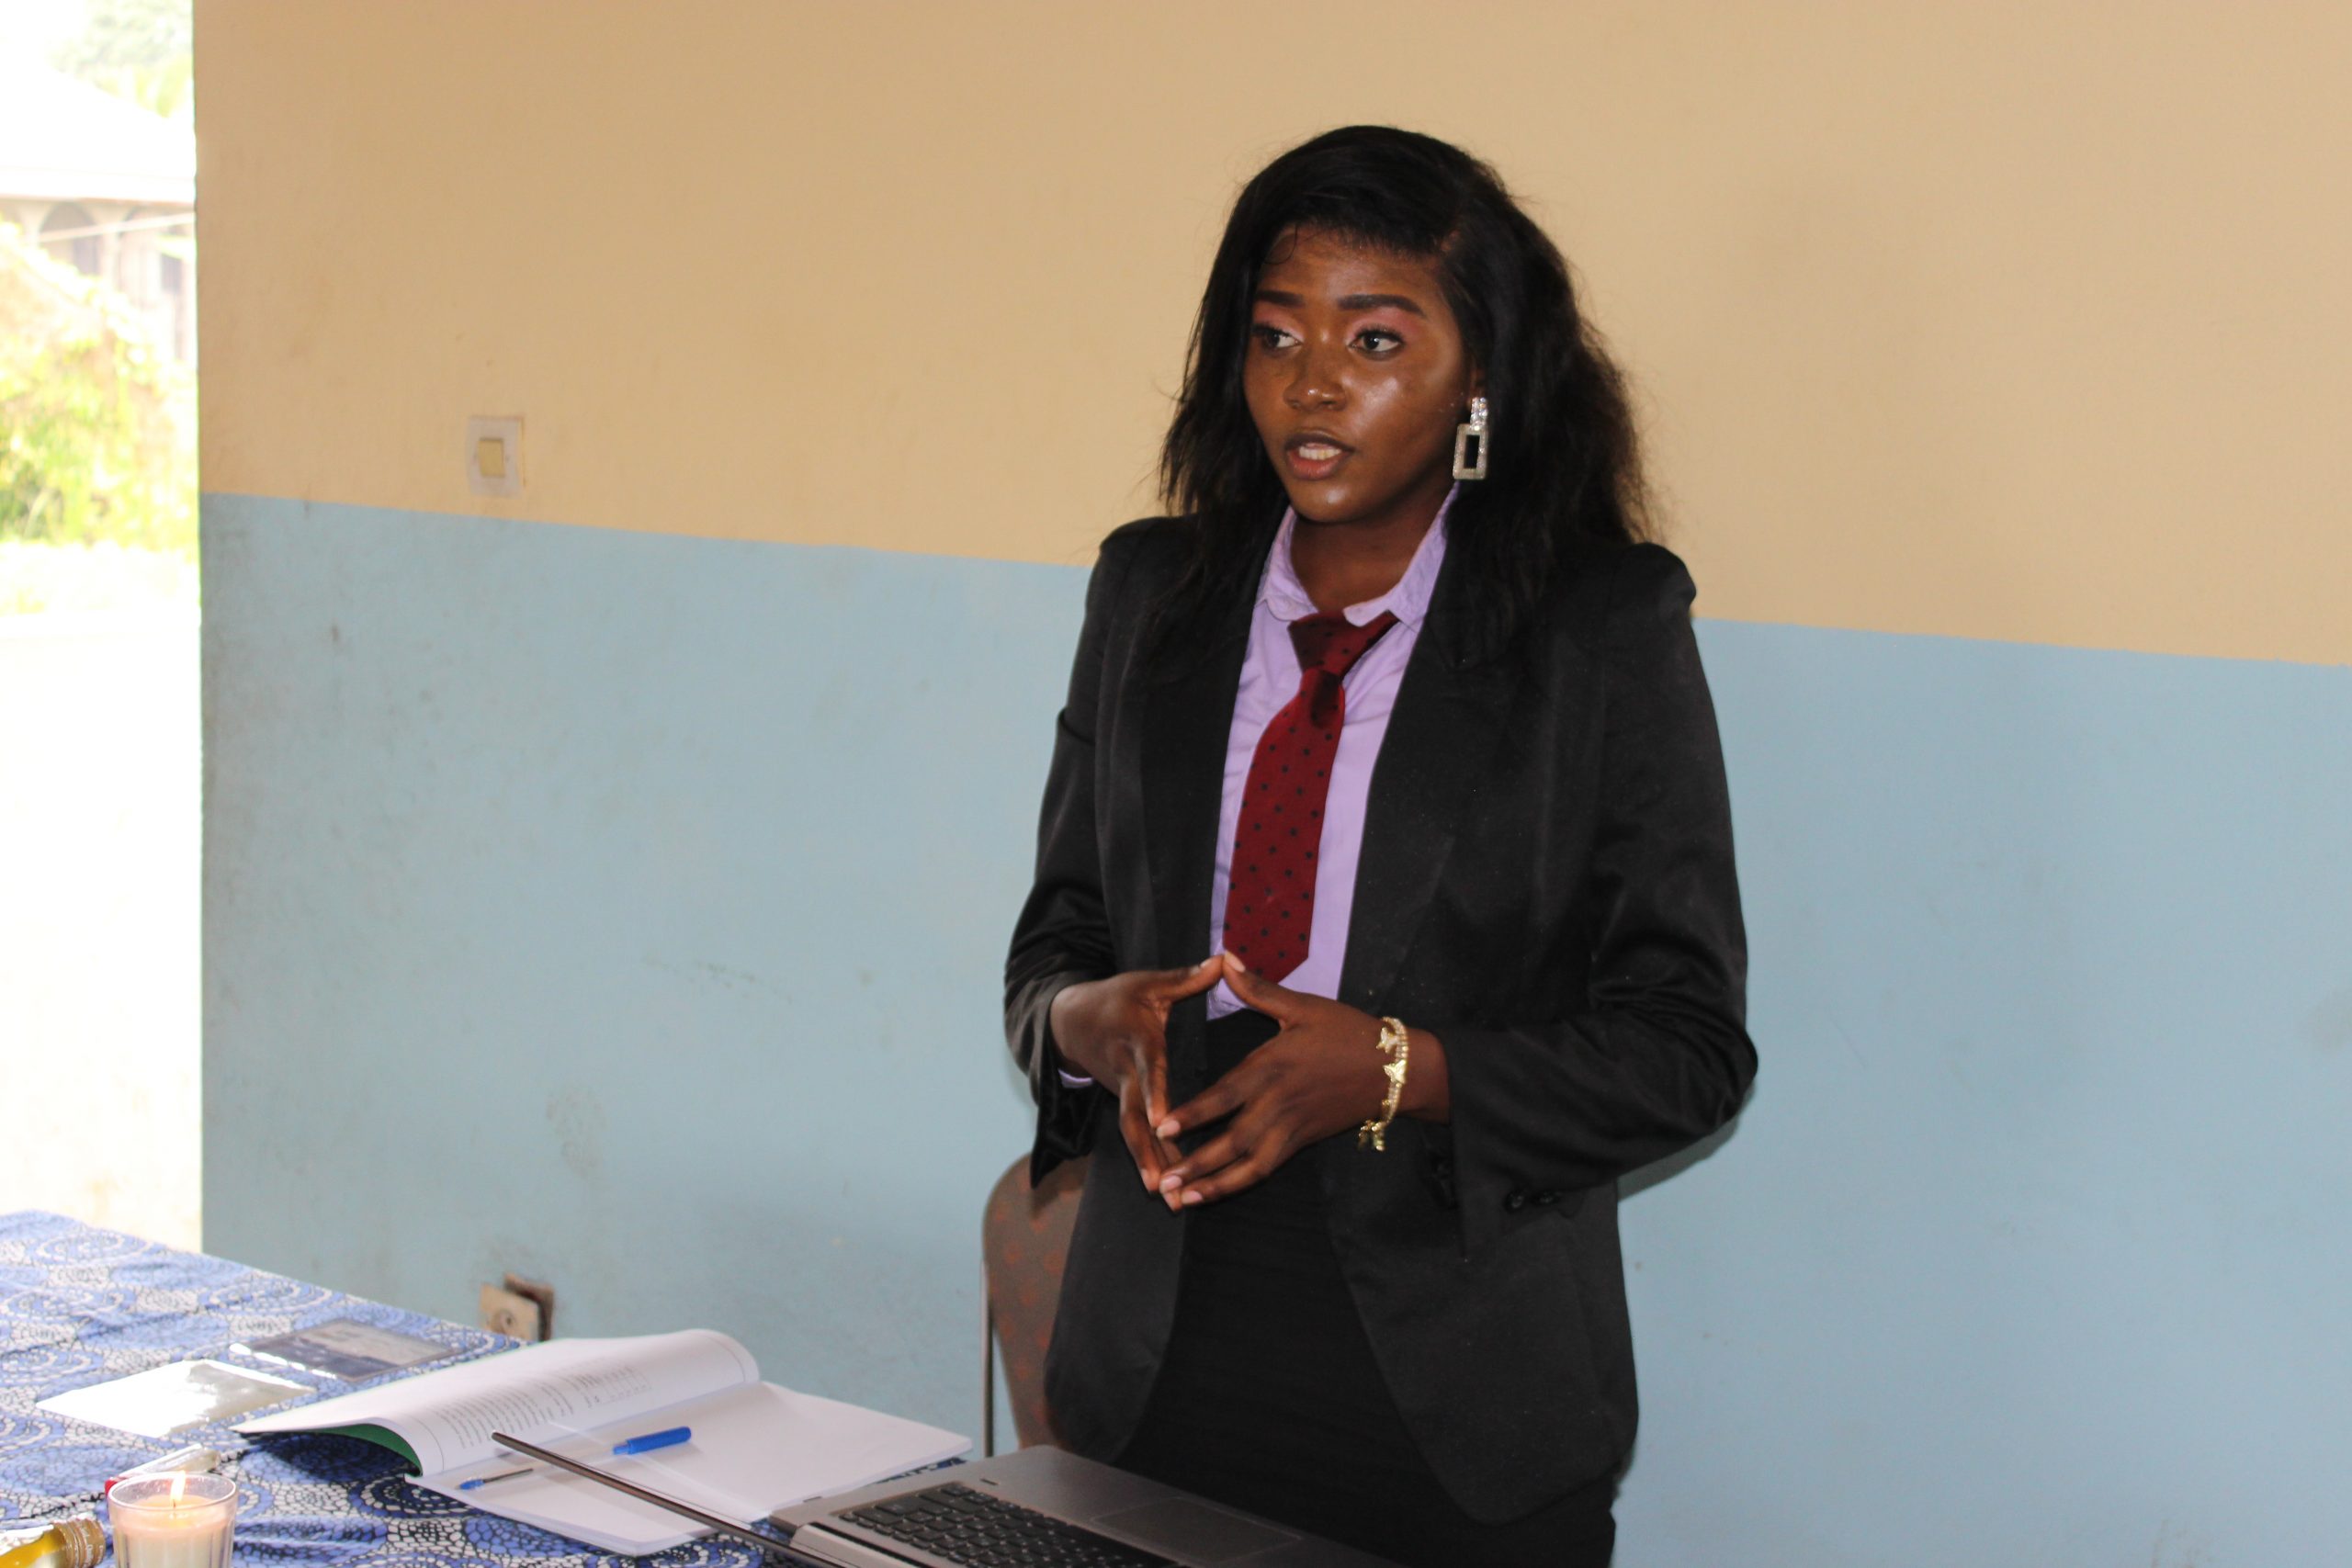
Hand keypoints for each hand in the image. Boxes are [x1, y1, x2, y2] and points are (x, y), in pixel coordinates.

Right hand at [1047, 956, 1225, 1194]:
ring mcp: (1121, 1093)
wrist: (1070, 1020)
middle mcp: (1126, 1075)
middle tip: (1162, 1183)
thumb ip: (1187, 978)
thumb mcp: (1147, 983)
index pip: (1149, 1071)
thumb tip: (1223, 960)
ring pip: (1133, 1135)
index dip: (1154, 1096)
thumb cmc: (1116, 998)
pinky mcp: (1123, 1105)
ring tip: (1167, 1199)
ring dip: (1148, 1167)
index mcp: (1137, 1042)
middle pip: (1134, 1118)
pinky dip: (1150, 1163)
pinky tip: (1167, 1192)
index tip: (1163, 1121)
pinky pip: (1136, 1137)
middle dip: (1148, 1151)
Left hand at [1152, 952, 1411, 1208]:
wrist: (1394, 1069)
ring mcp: (1292, 1127)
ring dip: (1216, 1184)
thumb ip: (1258, 989)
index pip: (1225, 1095)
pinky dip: (1241, 1183)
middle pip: (1232, 1140)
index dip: (1193, 1115)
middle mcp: (1278, 1103)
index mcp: (1272, 1067)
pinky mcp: (1303, 1141)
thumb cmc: (1348, 1032)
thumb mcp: (1303, 1006)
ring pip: (1249, 1164)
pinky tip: (1217, 1192)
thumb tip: (1224, 958)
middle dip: (1197, 1163)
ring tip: (1185, 1200)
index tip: (1163, 1129)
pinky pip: (1268, 1168)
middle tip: (1165, 1182)